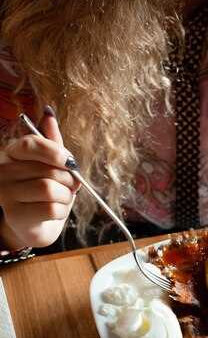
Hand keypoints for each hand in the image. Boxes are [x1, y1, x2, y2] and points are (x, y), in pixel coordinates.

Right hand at [0, 110, 78, 248]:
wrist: (36, 224)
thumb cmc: (45, 193)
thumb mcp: (51, 165)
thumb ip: (51, 142)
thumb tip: (48, 112)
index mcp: (12, 154)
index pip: (31, 143)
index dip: (56, 152)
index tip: (70, 163)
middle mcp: (3, 172)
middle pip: (47, 170)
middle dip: (68, 180)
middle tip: (70, 187)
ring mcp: (6, 194)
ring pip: (50, 189)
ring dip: (66, 197)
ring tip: (62, 200)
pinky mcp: (15, 216)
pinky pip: (51, 209)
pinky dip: (61, 211)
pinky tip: (55, 212)